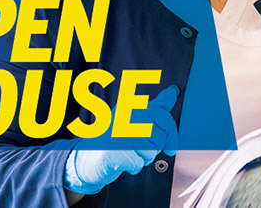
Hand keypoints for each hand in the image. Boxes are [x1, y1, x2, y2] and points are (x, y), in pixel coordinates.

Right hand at [64, 86, 179, 193]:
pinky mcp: (111, 151)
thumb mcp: (137, 119)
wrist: (87, 158)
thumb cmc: (116, 139)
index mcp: (131, 106)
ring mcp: (116, 133)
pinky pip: (137, 164)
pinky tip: (122, 162)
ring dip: (143, 159)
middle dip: (154, 150)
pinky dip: (133, 167)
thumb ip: (156, 107)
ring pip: (149, 152)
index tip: (172, 148)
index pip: (163, 117)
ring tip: (130, 154)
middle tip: (140, 149)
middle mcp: (123, 116)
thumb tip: (172, 92)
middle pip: (158, 138)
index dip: (171, 135)